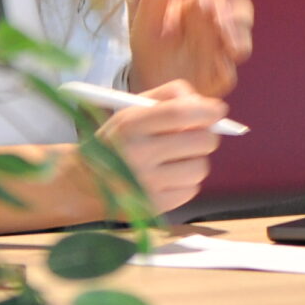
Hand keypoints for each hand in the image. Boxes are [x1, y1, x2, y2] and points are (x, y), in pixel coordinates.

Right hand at [94, 79, 228, 214]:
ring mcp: (147, 184)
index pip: (179, 114)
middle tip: (197, 134)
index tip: (218, 110)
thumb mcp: (130, 110)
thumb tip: (205, 104)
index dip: (205, 110)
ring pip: (200, 168)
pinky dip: (186, 181)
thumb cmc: (117, 140)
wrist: (86, 182)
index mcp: (129, 126)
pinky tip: (169, 176)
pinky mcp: (155, 207)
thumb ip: (167, 97)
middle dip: (206, 135)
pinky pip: (192, 189)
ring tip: (177, 158)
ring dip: (195, 160)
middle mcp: (137, 155)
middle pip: (199, 142)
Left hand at [128, 0, 255, 99]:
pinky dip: (225, 69)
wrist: (146, 86)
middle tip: (219, 25)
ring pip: (243, 37)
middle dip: (233, 17)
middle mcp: (214, 24)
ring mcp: (220, 49)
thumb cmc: (147, 50)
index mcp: (196, 5)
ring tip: (230, 49)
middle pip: (240, 9)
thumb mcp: (144, 21)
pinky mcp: (220, 74)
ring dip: (238, 40)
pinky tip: (215, 70)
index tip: (205, 3)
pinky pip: (230, 71)